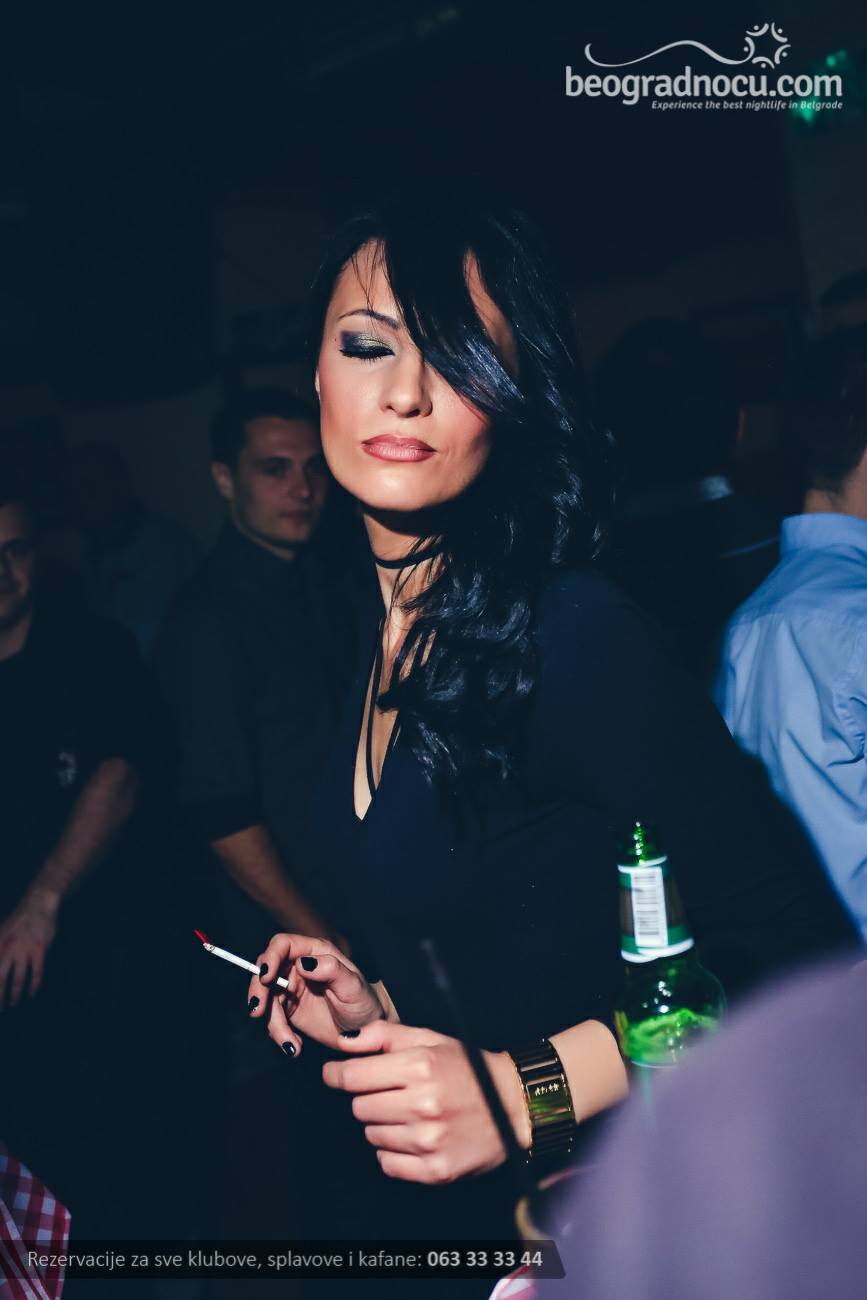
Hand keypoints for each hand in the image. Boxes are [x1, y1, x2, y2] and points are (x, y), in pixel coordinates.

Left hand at [0, 890, 58, 1010]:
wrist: (38, 903)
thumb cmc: (20, 918)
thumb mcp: (2, 931)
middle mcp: (9, 949)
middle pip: (1, 979)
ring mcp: (25, 950)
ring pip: (18, 979)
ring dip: (15, 995)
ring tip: (13, 1005)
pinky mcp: (40, 950)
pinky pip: (37, 972)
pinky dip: (34, 985)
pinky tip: (32, 994)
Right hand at [248, 933, 384, 1055]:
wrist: (366, 1031)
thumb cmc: (364, 1002)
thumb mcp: (353, 986)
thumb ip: (331, 970)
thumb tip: (305, 962)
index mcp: (315, 952)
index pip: (283, 944)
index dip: (270, 957)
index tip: (266, 977)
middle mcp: (299, 966)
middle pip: (265, 969)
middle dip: (258, 990)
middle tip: (258, 1012)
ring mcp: (291, 987)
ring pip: (265, 998)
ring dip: (271, 1021)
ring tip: (290, 1044)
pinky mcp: (288, 1009)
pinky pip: (271, 1018)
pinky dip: (278, 1034)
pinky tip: (294, 1046)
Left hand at [322, 1020, 530, 1183]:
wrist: (513, 1105)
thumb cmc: (467, 1068)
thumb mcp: (429, 1039)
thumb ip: (383, 1035)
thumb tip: (344, 1040)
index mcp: (420, 1066)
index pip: (353, 1076)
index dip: (337, 1075)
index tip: (334, 1074)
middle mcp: (423, 1104)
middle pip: (358, 1107)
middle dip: (367, 1098)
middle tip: (390, 1093)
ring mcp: (429, 1140)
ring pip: (371, 1135)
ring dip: (382, 1124)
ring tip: (408, 1114)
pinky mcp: (435, 1170)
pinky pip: (387, 1164)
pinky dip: (393, 1152)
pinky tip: (412, 1137)